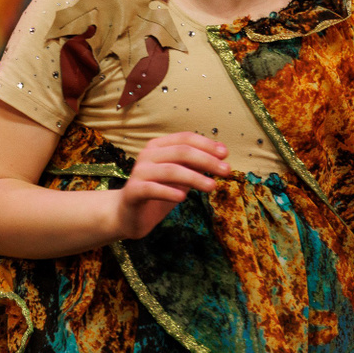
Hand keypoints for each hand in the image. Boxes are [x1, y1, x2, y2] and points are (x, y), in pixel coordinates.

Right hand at [111, 132, 230, 239]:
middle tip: (226, 171)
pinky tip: (183, 198)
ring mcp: (139, 172)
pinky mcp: (133, 191)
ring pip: (170, 170)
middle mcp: (147, 155)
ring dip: (194, 177)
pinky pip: (152, 189)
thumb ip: (196, 164)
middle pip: (181, 152)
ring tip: (212, 186)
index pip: (185, 138)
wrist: (127, 214)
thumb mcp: (180, 176)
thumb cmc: (157, 192)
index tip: (225, 154)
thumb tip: (221, 151)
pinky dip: (169, 192)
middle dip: (206, 160)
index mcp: (158, 146)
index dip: (206, 144)